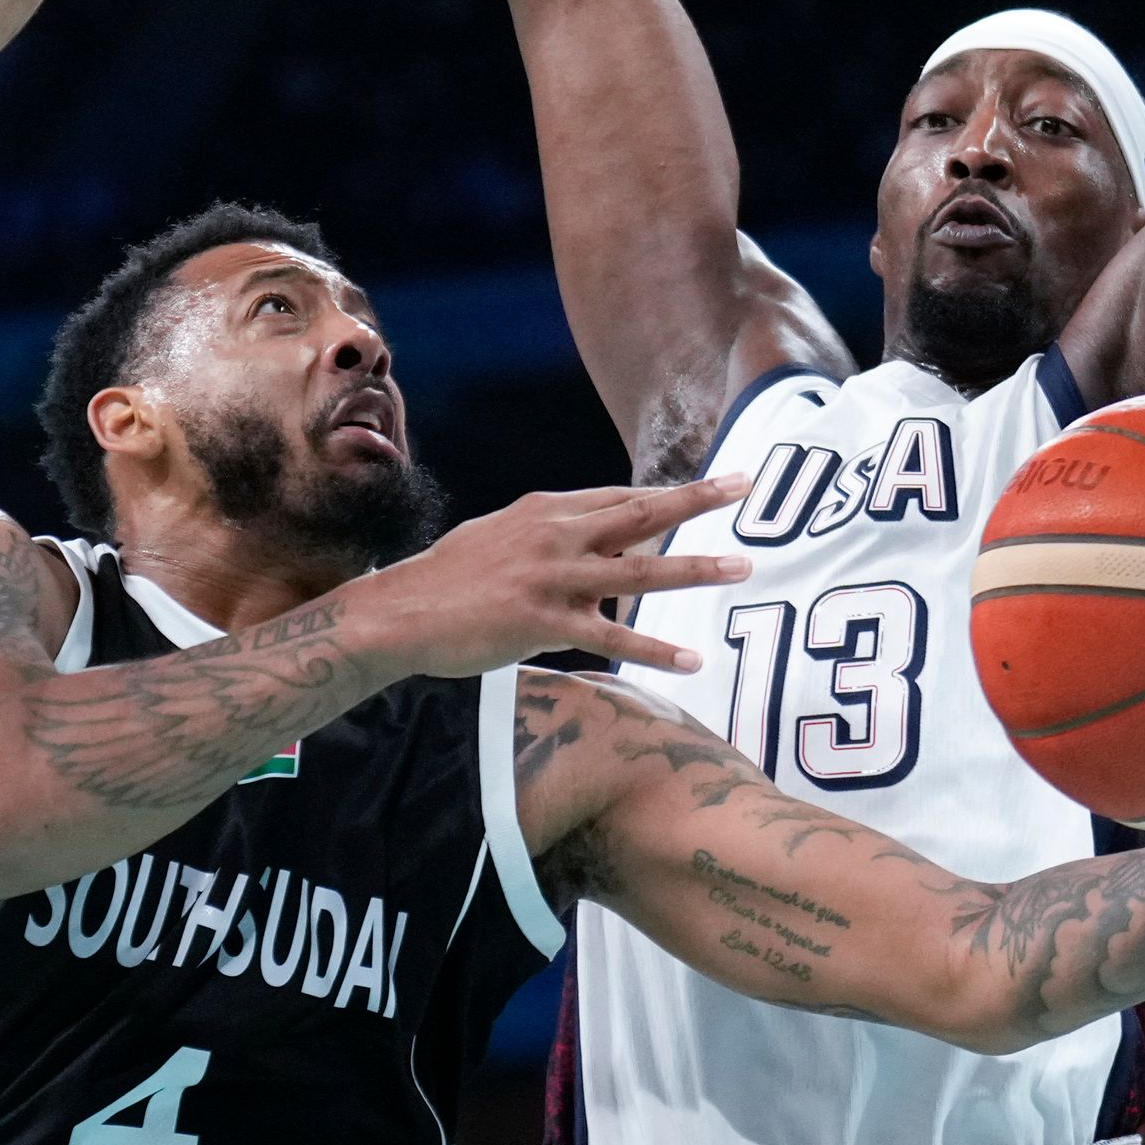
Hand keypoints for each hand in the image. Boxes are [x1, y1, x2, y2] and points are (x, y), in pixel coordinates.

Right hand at [351, 477, 752, 681]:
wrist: (399, 613)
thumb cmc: (444, 579)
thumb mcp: (496, 536)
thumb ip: (541, 534)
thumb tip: (575, 538)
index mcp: (544, 511)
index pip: (619, 497)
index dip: (667, 492)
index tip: (710, 485)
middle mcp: (555, 535)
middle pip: (641, 513)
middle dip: (697, 498)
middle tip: (745, 484)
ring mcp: (553, 578)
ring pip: (639, 571)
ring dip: (695, 568)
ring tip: (742, 567)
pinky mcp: (544, 623)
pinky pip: (613, 637)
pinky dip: (655, 650)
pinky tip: (691, 660)